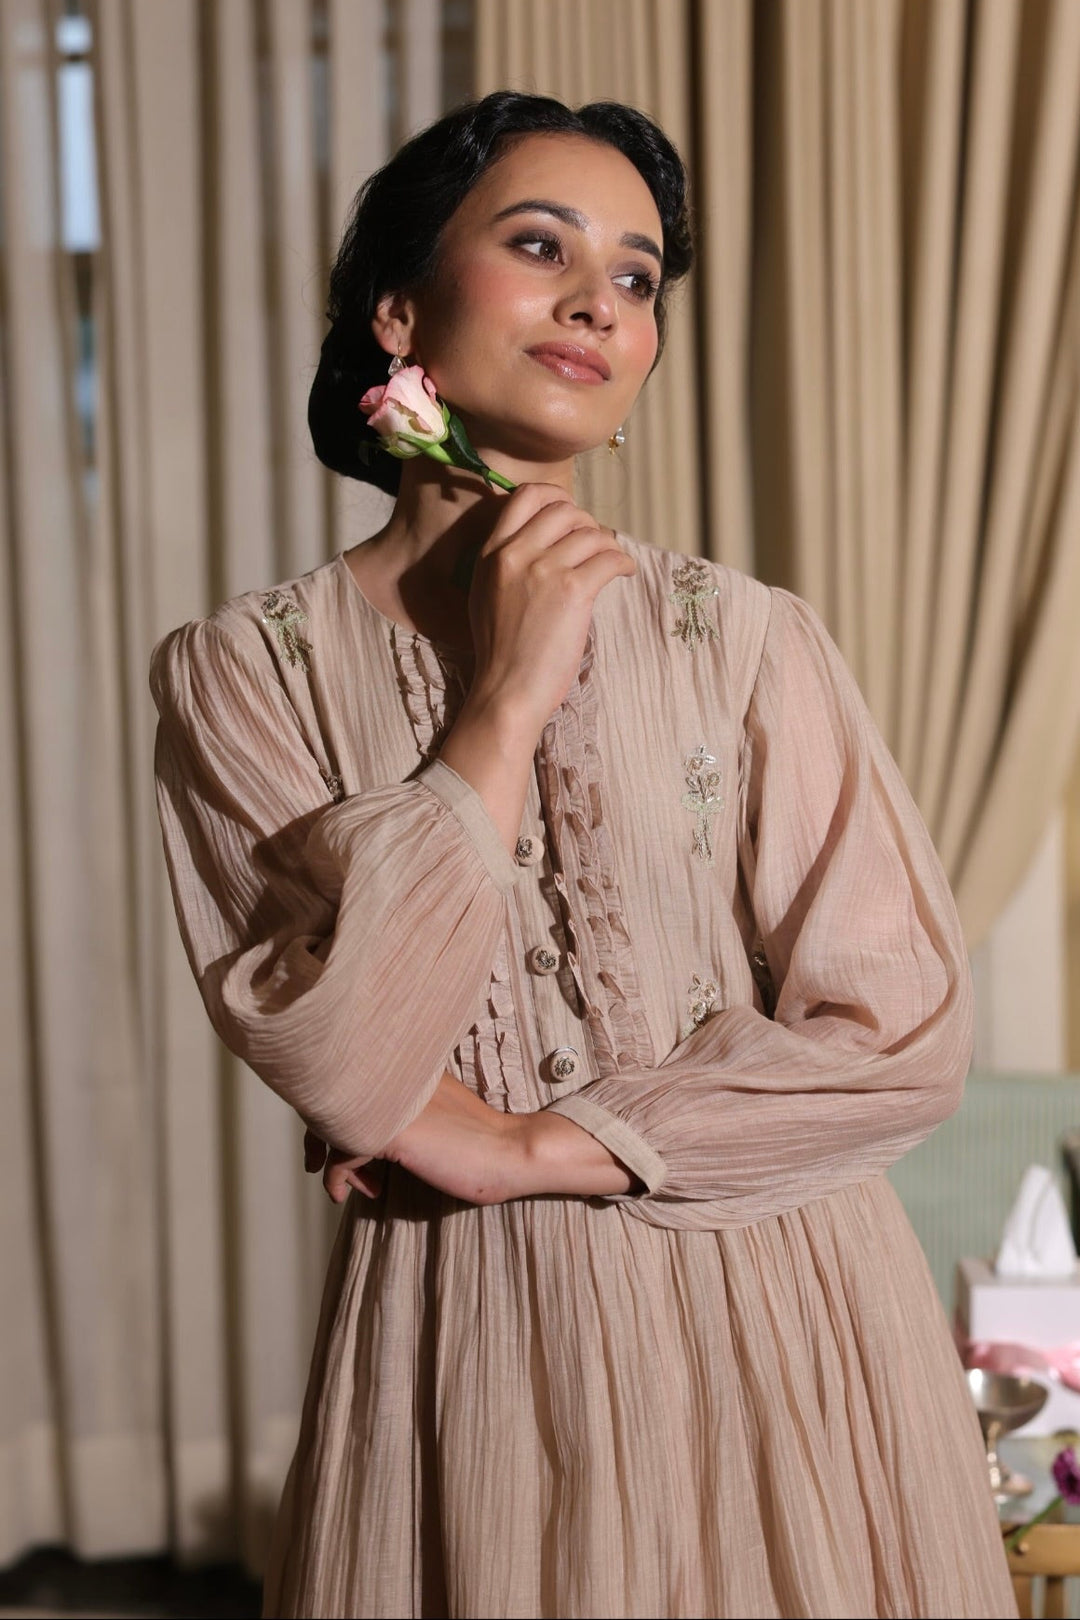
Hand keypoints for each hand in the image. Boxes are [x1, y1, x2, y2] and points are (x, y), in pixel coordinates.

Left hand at [302, 1074, 640, 1205]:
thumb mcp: (432, 1114)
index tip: (324, 1143)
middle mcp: (394, 1077)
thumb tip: (361, 1126)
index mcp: (405, 1068)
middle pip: (329, 1096)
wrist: (510, 1152)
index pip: (346, 1076)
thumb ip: (400, 1107)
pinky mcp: (394, 1132)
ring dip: (329, 1160)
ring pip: (332, 1124)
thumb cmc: (476, 1141)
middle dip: (316, 1133)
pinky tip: (354, 1193)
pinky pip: (343, 1153)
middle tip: (313, 1163)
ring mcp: (392, 1103)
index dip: (328, 1109)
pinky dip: (340, 1178)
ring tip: (342, 1186)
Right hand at [465, 483, 636, 738]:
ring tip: (610, 563)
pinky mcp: (572, 590)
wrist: (506, 691)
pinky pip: (610, 557)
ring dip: (607, 545)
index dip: (555, 497)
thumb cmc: (501, 652)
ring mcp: (544, 570)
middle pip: (564, 509)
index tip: (570, 514)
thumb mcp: (486, 594)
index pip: (524, 496)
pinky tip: (624, 573)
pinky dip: (623, 563)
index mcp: (492, 553)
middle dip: (586, 522)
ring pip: (591, 533)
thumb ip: (507, 562)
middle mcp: (516, 554)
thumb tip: (545, 539)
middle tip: (594, 544)